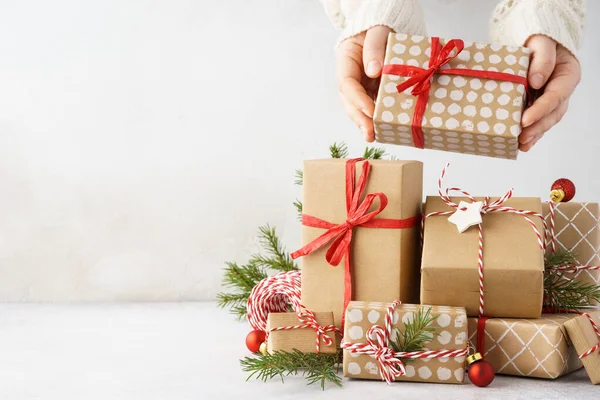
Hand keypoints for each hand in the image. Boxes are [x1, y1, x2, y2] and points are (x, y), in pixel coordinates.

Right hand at [336, 26, 391, 142]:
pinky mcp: (370, 89)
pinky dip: (374, 117)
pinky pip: (370, 105)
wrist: (383, 25)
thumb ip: (374, 48)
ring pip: (357, 106)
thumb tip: (373, 71)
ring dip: (364, 122)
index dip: (358, 99)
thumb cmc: (379, 26)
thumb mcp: (377, 30)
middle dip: (359, 118)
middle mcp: (349, 75)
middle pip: (349, 100)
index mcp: (346, 59)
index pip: (347, 83)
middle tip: (370, 133)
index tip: (371, 111)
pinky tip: (381, 129)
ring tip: (373, 136)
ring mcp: (359, 84)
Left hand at [520, 35, 580, 151]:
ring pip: (547, 120)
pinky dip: (531, 133)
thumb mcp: (542, 42)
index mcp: (567, 75)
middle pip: (553, 113)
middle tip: (521, 138)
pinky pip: (538, 121)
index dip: (540, 110)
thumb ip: (542, 59)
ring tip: (520, 145)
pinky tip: (521, 144)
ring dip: (535, 134)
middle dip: (537, 128)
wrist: (538, 42)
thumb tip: (535, 81)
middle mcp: (562, 90)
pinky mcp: (541, 105)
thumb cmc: (541, 41)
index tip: (525, 120)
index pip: (555, 96)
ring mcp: (552, 99)